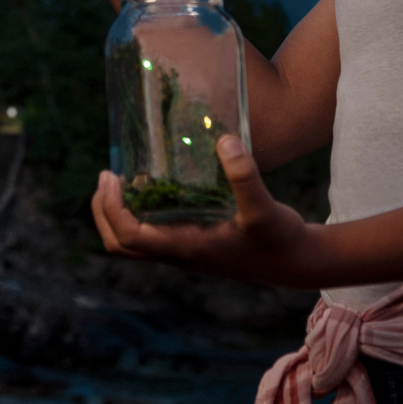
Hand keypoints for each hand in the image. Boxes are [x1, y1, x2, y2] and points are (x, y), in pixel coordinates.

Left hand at [89, 135, 326, 289]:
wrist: (298, 263)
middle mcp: (180, 254)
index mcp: (186, 248)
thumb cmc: (280, 239)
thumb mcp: (265, 207)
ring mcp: (186, 251)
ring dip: (119, 213)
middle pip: (120, 245)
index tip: (112, 176)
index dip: (112, 209)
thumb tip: (223, 140)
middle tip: (107, 176)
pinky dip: (142, 211)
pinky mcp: (196, 244)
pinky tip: (156, 183)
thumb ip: (246, 177)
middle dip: (105, 212)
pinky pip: (154, 233)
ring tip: (123, 177)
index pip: (129, 237)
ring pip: (134, 242)